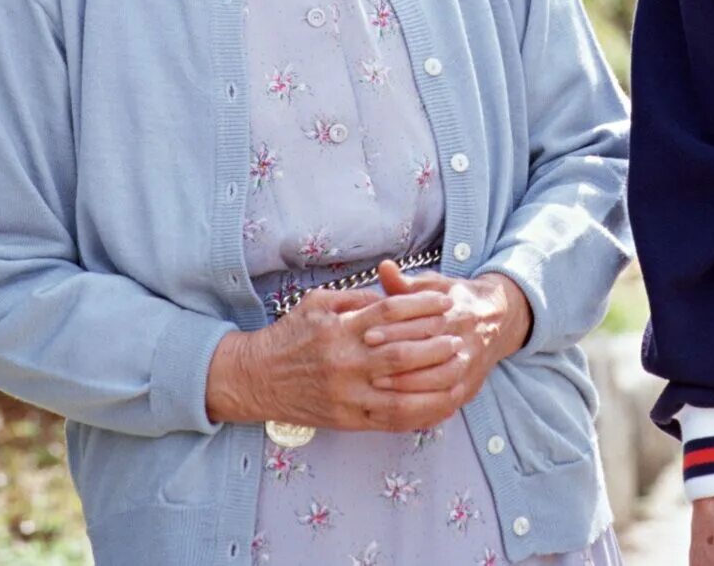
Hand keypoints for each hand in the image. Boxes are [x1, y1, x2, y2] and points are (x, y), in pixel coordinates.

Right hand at [204, 285, 467, 432]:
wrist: (256, 378)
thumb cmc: (289, 335)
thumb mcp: (318, 303)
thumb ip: (355, 298)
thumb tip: (391, 292)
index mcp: (340, 330)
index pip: (390, 313)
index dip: (422, 305)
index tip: (446, 300)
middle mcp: (346, 363)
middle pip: (400, 355)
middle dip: (435, 346)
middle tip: (458, 337)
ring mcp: (348, 395)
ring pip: (400, 394)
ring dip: (434, 385)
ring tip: (458, 373)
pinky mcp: (348, 419)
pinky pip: (389, 420)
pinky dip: (419, 415)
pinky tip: (440, 407)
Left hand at [363, 260, 532, 415]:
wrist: (497, 318)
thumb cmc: (454, 301)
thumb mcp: (434, 286)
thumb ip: (406, 283)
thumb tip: (384, 267)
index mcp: (457, 313)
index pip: (425, 324)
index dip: (395, 331)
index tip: (367, 336)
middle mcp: (467, 342)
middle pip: (436, 358)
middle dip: (401, 366)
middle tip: (368, 369)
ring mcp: (470, 369)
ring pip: (444, 384)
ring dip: (411, 390)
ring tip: (380, 390)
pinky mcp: (470, 389)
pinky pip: (447, 406)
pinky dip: (423, 411)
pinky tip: (398, 411)